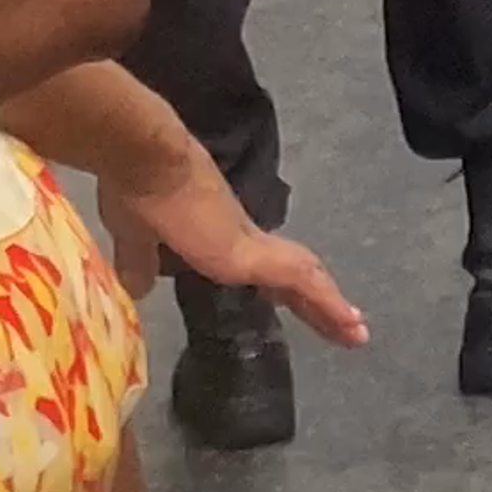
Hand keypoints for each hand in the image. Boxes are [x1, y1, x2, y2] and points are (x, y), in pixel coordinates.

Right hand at [113, 147, 367, 342]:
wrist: (143, 159)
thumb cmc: (137, 191)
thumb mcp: (135, 236)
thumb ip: (140, 260)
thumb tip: (138, 287)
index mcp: (220, 237)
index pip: (263, 269)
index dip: (282, 291)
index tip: (297, 307)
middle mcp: (244, 238)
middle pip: (293, 276)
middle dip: (317, 304)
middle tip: (348, 328)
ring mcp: (250, 243)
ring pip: (304, 278)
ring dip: (330, 306)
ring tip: (356, 333)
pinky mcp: (248, 253)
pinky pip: (298, 280)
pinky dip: (324, 301)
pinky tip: (344, 321)